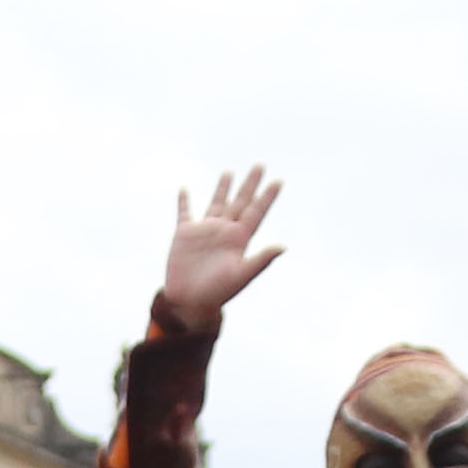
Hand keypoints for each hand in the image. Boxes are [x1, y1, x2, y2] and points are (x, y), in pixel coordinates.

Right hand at [162, 168, 286, 330]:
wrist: (190, 302)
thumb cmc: (218, 293)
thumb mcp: (242, 275)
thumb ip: (261, 260)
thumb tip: (283, 247)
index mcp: (239, 239)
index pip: (256, 212)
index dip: (267, 197)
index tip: (279, 181)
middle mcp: (224, 231)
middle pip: (241, 202)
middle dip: (250, 184)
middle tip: (260, 165)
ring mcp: (205, 231)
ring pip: (217, 203)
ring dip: (223, 188)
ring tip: (229, 173)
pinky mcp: (184, 234)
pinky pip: (185, 213)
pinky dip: (184, 202)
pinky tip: (184, 189)